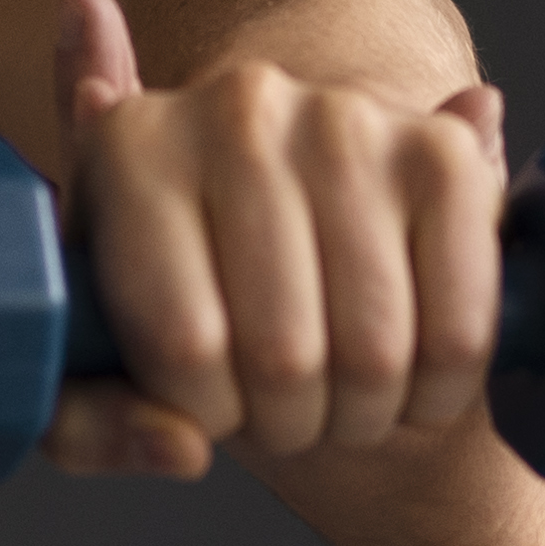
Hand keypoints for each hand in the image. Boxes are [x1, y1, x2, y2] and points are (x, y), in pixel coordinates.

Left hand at [0, 0, 511, 484]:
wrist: (320, 290)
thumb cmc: (197, 349)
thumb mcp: (106, 389)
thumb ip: (91, 423)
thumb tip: (180, 443)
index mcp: (124, 144)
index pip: (179, 345)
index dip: (200, 413)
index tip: (201, 407)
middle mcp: (234, 102)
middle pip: (280, 355)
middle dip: (285, 421)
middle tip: (277, 409)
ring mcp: (346, 118)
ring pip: (370, 352)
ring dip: (362, 414)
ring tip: (336, 394)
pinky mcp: (446, 154)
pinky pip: (453, 331)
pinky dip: (440, 390)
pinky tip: (414, 379)